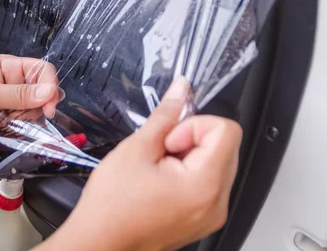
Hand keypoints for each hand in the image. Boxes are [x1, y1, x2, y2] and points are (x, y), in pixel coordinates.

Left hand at [0, 55, 60, 147]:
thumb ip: (18, 95)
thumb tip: (50, 92)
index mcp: (7, 68)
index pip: (42, 71)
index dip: (50, 88)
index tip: (48, 108)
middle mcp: (10, 85)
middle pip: (41, 96)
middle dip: (34, 110)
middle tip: (17, 119)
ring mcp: (5, 105)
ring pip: (31, 115)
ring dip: (23, 125)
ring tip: (3, 126)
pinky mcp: (0, 123)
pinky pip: (19, 130)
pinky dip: (16, 135)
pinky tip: (4, 135)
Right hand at [39, 78, 241, 250]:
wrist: (100, 241)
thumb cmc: (112, 206)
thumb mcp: (136, 149)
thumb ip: (165, 115)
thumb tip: (181, 91)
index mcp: (204, 185)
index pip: (226, 130)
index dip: (194, 125)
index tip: (170, 139)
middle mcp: (216, 203)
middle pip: (225, 145)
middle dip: (192, 139)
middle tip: (161, 152)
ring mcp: (212, 214)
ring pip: (217, 161)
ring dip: (190, 155)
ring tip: (159, 169)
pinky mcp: (204, 219)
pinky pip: (210, 182)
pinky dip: (190, 173)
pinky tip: (162, 180)